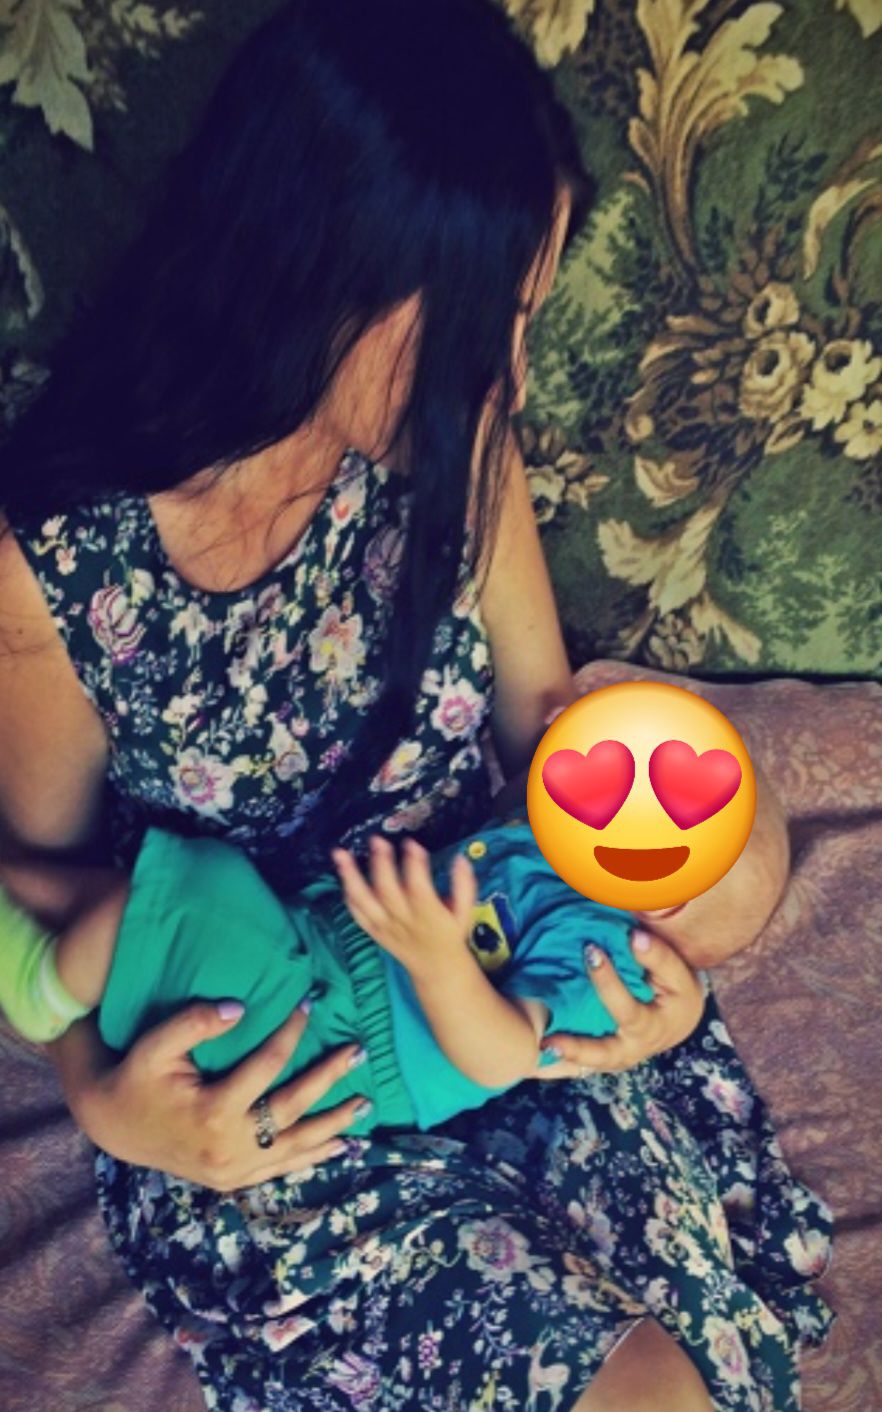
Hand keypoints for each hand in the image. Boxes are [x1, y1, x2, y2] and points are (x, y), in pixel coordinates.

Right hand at [79, 1002, 370, 1190]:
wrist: (114, 1126)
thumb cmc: (137, 1077)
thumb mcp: (156, 1045)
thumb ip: (195, 1023)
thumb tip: (241, 1007)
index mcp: (212, 1111)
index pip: (266, 1067)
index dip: (291, 1033)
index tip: (311, 1004)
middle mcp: (228, 1147)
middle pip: (292, 1108)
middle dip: (329, 1078)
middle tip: (358, 1050)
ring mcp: (233, 1169)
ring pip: (295, 1145)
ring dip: (334, 1123)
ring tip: (367, 1103)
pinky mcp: (234, 1180)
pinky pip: (282, 1168)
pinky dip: (314, 1157)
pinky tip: (343, 1145)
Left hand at [331, 834, 475, 978]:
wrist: (436, 968)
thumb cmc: (450, 934)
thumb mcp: (465, 913)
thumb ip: (464, 886)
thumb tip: (460, 859)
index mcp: (429, 916)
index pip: (419, 888)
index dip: (414, 865)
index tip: (411, 843)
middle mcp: (403, 921)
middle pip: (387, 891)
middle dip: (380, 863)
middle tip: (377, 840)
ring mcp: (385, 926)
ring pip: (364, 901)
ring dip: (350, 876)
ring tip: (340, 854)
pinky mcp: (373, 931)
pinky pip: (357, 914)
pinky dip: (348, 894)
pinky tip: (342, 874)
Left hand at [532, 928, 704, 1078]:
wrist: (680, 1019)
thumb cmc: (678, 992)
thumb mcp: (679, 974)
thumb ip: (658, 957)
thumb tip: (634, 938)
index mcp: (651, 1028)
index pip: (626, 1007)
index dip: (609, 981)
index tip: (591, 951)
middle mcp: (633, 1049)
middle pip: (604, 1055)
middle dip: (577, 1049)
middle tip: (549, 1042)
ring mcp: (617, 1057)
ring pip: (589, 1064)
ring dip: (563, 1058)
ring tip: (538, 1050)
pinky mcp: (604, 1056)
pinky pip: (581, 1061)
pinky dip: (561, 1059)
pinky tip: (535, 1053)